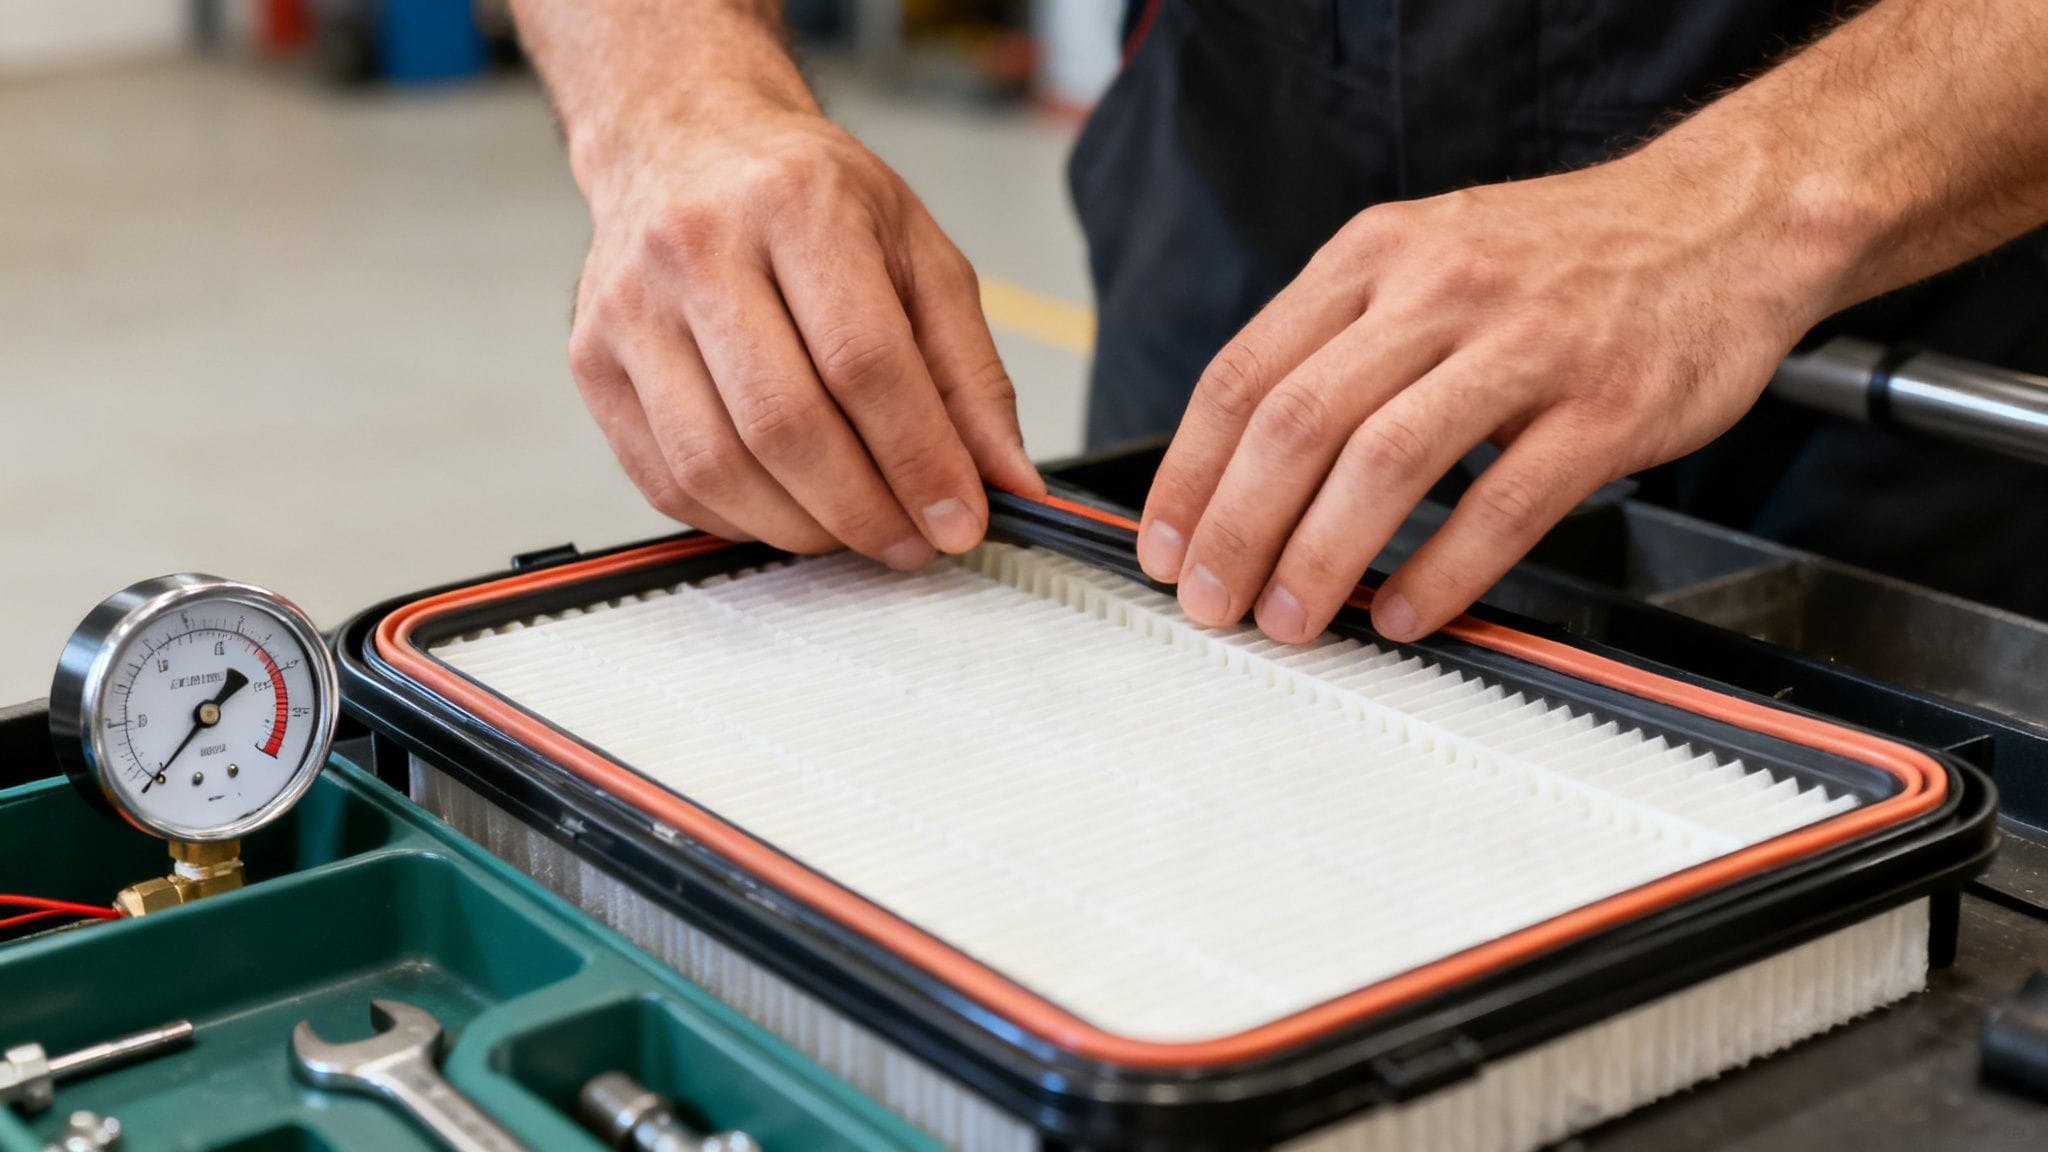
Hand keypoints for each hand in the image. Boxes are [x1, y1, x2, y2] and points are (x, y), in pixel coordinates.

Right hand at [570, 99, 1043, 567]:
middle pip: (785, 423)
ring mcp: (630, 309)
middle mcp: (697, 248)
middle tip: (911, 541)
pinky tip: (785, 508)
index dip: (919, 459)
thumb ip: (970, 371)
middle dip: (864, 509)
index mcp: (793, 205)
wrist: (683, 143)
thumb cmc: (805, 197)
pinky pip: (667, 480)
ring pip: (717, 466)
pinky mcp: (591, 362)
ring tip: (854, 528)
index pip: (864, 362)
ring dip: (801, 527)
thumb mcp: (917, 253)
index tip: (960, 520)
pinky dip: (737, 520)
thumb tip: (1007, 480)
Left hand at [1136, 148, 1837, 642]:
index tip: (1165, 547)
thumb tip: (1243, 466)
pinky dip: (1442, 571)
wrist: (1725, 219)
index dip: (1190, 473)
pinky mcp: (1606, 405)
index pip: (1244, 373)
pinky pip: (1503, 503)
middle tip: (1212, 603)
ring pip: (1386, 462)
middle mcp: (1437, 288)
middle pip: (1298, 422)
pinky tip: (1404, 612)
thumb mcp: (1427, 258)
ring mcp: (1525, 345)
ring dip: (1320, 556)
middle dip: (1236, 530)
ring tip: (1291, 619)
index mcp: (1374, 256)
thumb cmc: (1563, 259)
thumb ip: (1340, 341)